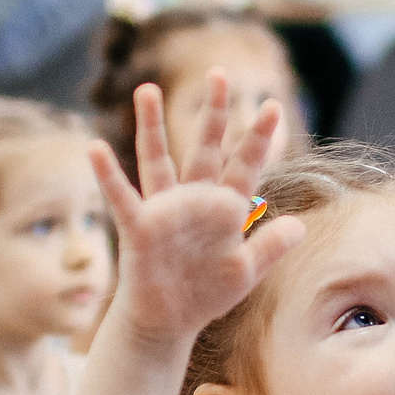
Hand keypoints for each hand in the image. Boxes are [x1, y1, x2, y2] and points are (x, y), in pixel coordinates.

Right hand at [93, 73, 301, 348]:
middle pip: (205, 148)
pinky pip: (121, 197)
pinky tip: (96, 147)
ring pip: (157, 159)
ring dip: (151, 125)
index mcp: (225, 208)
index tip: (272, 105)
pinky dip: (108, 174)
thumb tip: (298, 225)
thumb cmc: (206, 293)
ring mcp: (164, 210)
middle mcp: (194, 199)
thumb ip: (270, 247)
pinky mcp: (138, 227)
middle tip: (219, 73)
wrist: (168, 321)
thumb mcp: (246, 272)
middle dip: (213, 113)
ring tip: (147, 89)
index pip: (246, 165)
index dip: (259, 137)